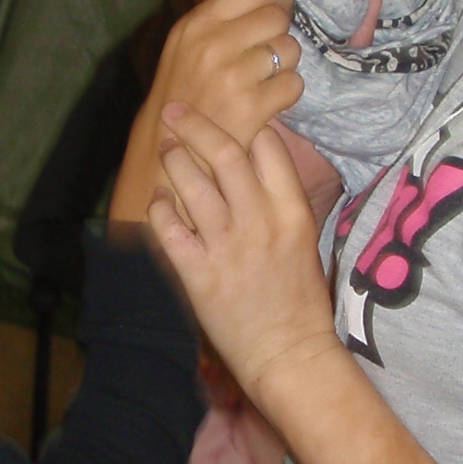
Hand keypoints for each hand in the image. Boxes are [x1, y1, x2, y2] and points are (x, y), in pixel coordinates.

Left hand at [145, 102, 339, 403]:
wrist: (288, 353)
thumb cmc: (298, 297)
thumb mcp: (303, 237)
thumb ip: (280, 197)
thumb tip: (259, 157)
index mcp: (292, 211)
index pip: (267, 145)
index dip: (246, 124)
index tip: (229, 117)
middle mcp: (259, 221)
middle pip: (224, 151)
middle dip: (195, 124)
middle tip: (175, 111)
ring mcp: (227, 246)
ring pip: (191, 182)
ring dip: (173, 158)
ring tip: (165, 148)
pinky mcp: (198, 273)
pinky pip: (168, 226)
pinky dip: (159, 206)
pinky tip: (159, 199)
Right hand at [152, 0, 302, 149]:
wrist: (168, 145)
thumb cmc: (183, 85)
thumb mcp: (191, 37)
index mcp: (198, 22)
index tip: (274, 10)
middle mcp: (214, 44)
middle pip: (278, 17)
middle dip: (279, 33)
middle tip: (267, 49)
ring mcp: (234, 76)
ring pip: (290, 50)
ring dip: (284, 64)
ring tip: (263, 76)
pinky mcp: (252, 107)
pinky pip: (293, 84)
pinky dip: (286, 92)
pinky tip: (268, 98)